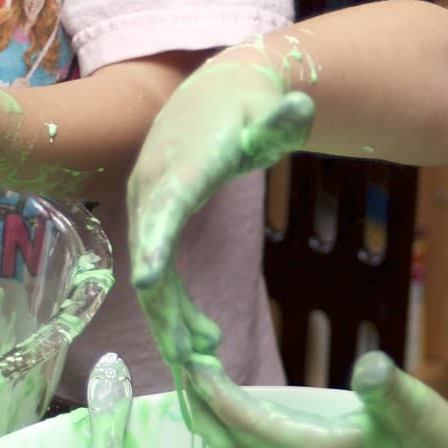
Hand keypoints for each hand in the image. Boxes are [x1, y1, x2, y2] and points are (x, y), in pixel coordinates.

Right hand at [127, 58, 312, 368]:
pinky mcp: (153, 216)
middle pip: (150, 254)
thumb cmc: (249, 107)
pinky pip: (156, 268)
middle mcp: (153, 186)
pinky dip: (174, 303)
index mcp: (183, 164)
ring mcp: (148, 203)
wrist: (214, 89)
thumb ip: (281, 120)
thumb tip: (300, 106)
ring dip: (171, 316)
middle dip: (165, 307)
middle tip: (189, 358)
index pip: (166, 207)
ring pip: (150, 270)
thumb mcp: (270, 114)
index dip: (155, 243)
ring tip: (202, 357)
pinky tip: (201, 334)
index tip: (147, 281)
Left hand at [181, 350, 447, 447]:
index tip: (191, 363)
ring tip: (204, 400)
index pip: (243, 422)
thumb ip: (386, 389)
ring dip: (218, 434)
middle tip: (183, 375)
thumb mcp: (416, 408)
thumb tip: (369, 367)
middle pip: (229, 447)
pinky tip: (243, 435)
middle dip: (202, 412)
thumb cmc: (442, 445)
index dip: (213, 392)